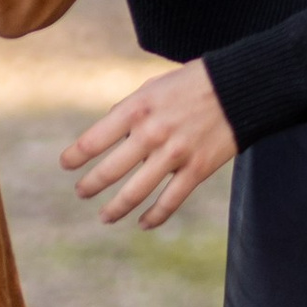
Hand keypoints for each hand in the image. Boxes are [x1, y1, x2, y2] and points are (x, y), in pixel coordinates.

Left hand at [62, 60, 233, 229]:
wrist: (240, 88)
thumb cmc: (193, 83)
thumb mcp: (153, 86)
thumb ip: (129, 109)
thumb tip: (109, 130)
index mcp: (137, 108)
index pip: (94, 139)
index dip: (75, 156)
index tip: (66, 165)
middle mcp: (151, 133)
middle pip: (110, 171)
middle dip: (90, 186)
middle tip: (82, 192)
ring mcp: (174, 154)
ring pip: (136, 193)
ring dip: (116, 209)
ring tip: (104, 217)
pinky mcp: (196, 170)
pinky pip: (170, 202)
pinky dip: (153, 217)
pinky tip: (142, 223)